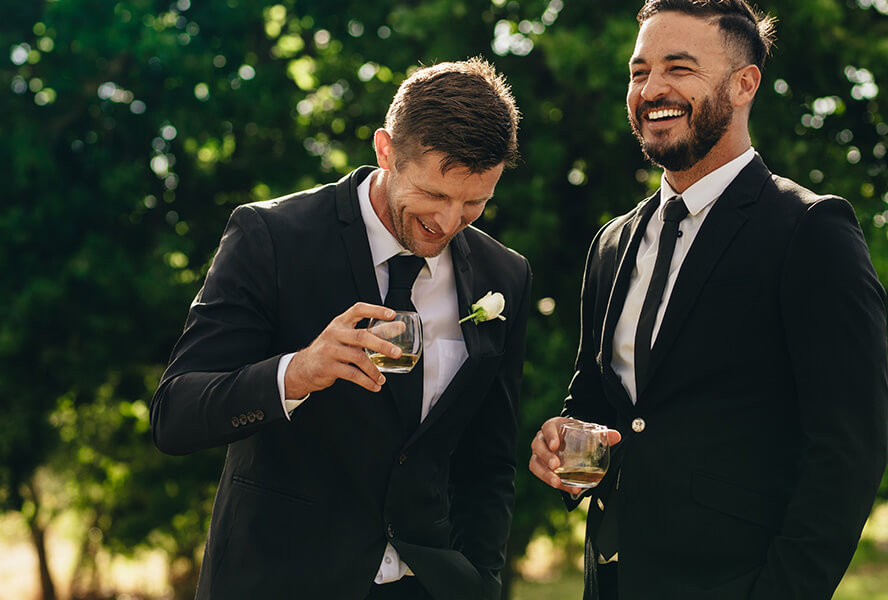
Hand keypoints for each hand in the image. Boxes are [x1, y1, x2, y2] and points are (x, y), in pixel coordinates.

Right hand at [284, 303, 401, 396]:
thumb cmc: (330, 350)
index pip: (358, 310)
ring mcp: (330, 350)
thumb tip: (397, 327)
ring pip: (358, 358)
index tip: (392, 315)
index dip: (375, 310)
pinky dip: (366, 382)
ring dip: (374, 370)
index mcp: (340, 323)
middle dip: (382, 345)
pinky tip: (374, 386)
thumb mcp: (345, 337)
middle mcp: (334, 334)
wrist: (303, 368)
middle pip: (361, 336)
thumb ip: (368, 333)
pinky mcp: (328, 367)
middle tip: (397, 352)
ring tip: (382, 379)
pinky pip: (352, 374)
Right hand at [529, 417, 621, 494]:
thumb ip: (602, 434)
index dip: (550, 436)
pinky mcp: (541, 466)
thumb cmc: (575, 434)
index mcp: (553, 426)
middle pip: (538, 446)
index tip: (555, 445)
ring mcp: (540, 454)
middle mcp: (542, 439)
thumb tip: (616, 436)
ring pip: (535, 463)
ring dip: (545, 474)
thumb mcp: (587, 431)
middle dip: (546, 456)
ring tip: (557, 482)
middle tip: (556, 465)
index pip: (547, 428)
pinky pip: (542, 475)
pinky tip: (570, 489)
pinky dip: (555, 483)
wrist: (568, 439)